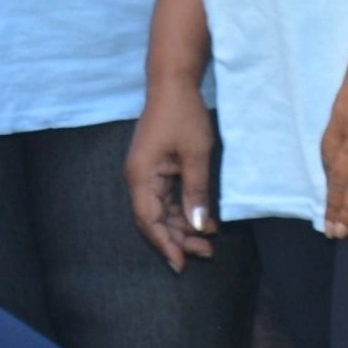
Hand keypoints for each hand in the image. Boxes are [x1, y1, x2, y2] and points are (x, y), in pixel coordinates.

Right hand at [127, 79, 218, 270]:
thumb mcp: (196, 154)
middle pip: (154, 219)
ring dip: (183, 227)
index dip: (164, 244)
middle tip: (207, 252)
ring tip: (209, 241)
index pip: (148, 219)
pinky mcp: (156, 169)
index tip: (180, 264)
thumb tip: (198, 227)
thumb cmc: (183, 114)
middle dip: (179, 239)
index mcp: (141, 175)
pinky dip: (183, 211)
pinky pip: (167, 198)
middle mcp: (138, 178)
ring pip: (162, 211)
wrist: (172, 84)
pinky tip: (203, 220)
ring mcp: (146, 174)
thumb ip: (196, 192)